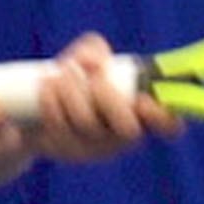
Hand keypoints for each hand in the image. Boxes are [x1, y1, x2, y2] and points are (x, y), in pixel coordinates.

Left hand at [23, 34, 171, 161]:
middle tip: (87, 74)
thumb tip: (92, 62)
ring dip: (71, 90)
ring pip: (89, 123)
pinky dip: (51, 101)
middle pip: (128, 130)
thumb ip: (94, 50)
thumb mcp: (87, 57)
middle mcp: (122, 137)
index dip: (162, 118)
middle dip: (106, 95)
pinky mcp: (68, 153)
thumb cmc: (74, 79)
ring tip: (60, 73)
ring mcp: (96, 149)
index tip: (144, 101)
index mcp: (141, 113)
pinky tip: (46, 87)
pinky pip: (62, 127)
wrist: (35, 107)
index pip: (169, 125)